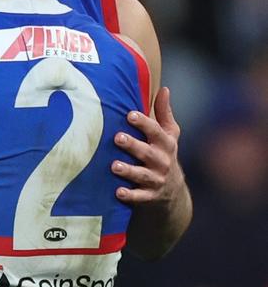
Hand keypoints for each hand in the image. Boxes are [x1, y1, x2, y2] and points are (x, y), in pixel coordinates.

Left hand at [111, 87, 183, 205]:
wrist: (173, 192)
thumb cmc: (164, 155)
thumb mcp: (169, 135)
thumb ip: (164, 113)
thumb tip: (164, 89)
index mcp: (166, 144)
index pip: (156, 132)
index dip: (144, 123)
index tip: (130, 115)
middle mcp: (162, 161)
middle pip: (147, 153)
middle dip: (133, 145)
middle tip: (117, 137)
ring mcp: (156, 180)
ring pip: (142, 175)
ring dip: (128, 171)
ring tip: (114, 165)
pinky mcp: (150, 197)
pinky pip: (140, 197)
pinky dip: (130, 195)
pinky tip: (118, 192)